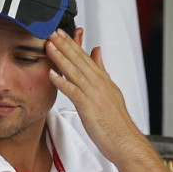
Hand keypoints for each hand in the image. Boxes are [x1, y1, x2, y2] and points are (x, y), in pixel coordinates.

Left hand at [45, 29, 144, 163]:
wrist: (124, 140)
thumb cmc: (115, 121)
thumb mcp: (109, 90)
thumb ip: (101, 70)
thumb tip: (96, 51)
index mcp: (102, 79)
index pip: (85, 57)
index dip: (72, 43)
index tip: (60, 33)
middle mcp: (98, 83)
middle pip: (79, 59)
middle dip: (64, 44)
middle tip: (51, 31)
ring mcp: (94, 93)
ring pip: (75, 71)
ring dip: (60, 58)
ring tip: (49, 46)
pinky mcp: (89, 106)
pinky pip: (73, 91)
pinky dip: (62, 82)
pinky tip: (51, 74)